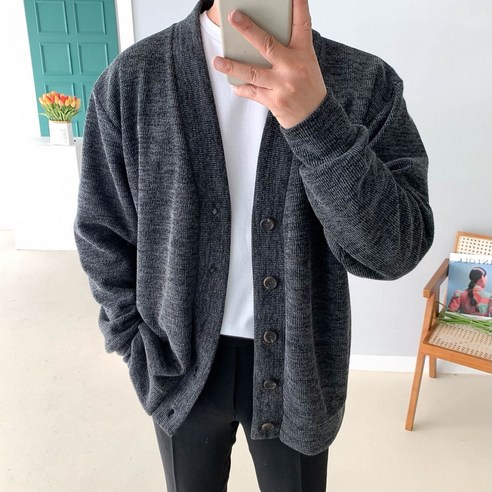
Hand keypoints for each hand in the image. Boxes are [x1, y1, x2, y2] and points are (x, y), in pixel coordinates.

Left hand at [212, 0, 327, 129]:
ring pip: (253, 72)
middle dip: (249, 30)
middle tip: (233, 17)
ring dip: (233, 66)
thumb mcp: (305, 62)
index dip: (298, 6)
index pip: (302, 24)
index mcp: (304, 53)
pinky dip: (241, 88)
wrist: (314, 117)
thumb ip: (288, 49)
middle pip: (268, 45)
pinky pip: (252, 92)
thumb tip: (259, 38)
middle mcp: (293, 67)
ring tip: (217, 61)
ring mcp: (282, 85)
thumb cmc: (307, 85)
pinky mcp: (274, 101)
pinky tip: (233, 84)